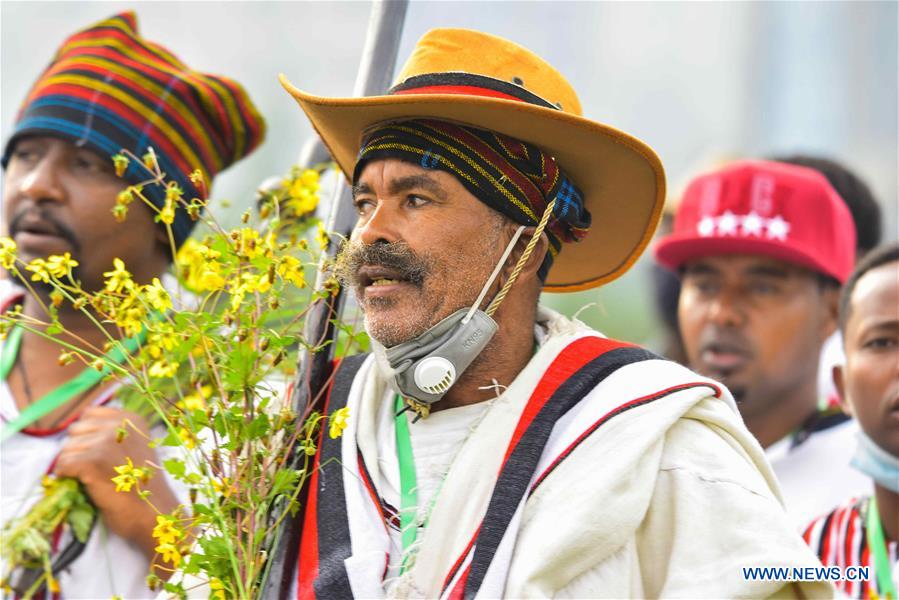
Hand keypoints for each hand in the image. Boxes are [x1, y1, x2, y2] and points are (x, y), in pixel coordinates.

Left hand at [53, 406, 180, 562]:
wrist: (154, 513)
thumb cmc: (141, 485)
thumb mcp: (134, 446)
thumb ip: (112, 433)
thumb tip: (75, 429)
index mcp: (131, 418)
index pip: (89, 414)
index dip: (88, 435)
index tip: (103, 454)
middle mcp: (119, 424)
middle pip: (75, 431)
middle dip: (79, 450)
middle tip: (100, 470)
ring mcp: (106, 442)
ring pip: (66, 450)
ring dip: (74, 467)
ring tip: (97, 479)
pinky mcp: (92, 461)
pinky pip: (62, 466)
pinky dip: (68, 478)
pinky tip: (88, 485)